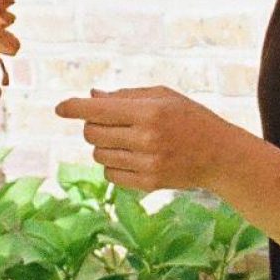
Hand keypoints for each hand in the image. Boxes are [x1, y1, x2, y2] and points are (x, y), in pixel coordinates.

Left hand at [54, 86, 240, 191]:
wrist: (220, 155)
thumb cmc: (190, 118)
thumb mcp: (163, 96)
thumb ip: (126, 95)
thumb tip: (91, 96)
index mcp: (148, 111)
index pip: (97, 110)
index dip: (73, 107)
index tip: (59, 107)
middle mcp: (145, 138)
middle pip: (92, 133)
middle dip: (93, 125)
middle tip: (109, 122)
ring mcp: (146, 164)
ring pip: (99, 154)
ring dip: (104, 145)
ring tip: (126, 139)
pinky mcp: (148, 183)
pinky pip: (110, 174)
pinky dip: (113, 164)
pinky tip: (131, 156)